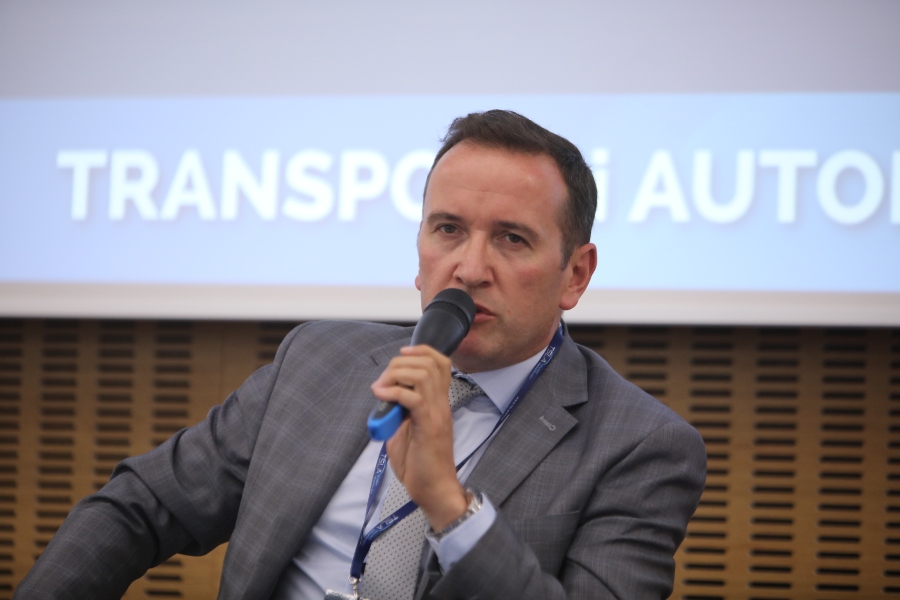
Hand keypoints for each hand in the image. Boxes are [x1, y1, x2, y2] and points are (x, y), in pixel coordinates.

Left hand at [370, 345, 469, 530]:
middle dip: (401, 362)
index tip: (401, 355)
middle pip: (429, 362)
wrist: (435, 490)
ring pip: (422, 375)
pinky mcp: (428, 427)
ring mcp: (436, 414)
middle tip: (384, 379)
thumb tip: (384, 397)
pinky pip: (413, 398)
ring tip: (381, 388)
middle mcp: (440, 404)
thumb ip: (399, 411)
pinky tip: (381, 396)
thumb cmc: (421, 465)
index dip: (421, 350)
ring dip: (396, 374)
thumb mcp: (406, 431)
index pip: (441, 362)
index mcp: (438, 403)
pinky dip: (393, 392)